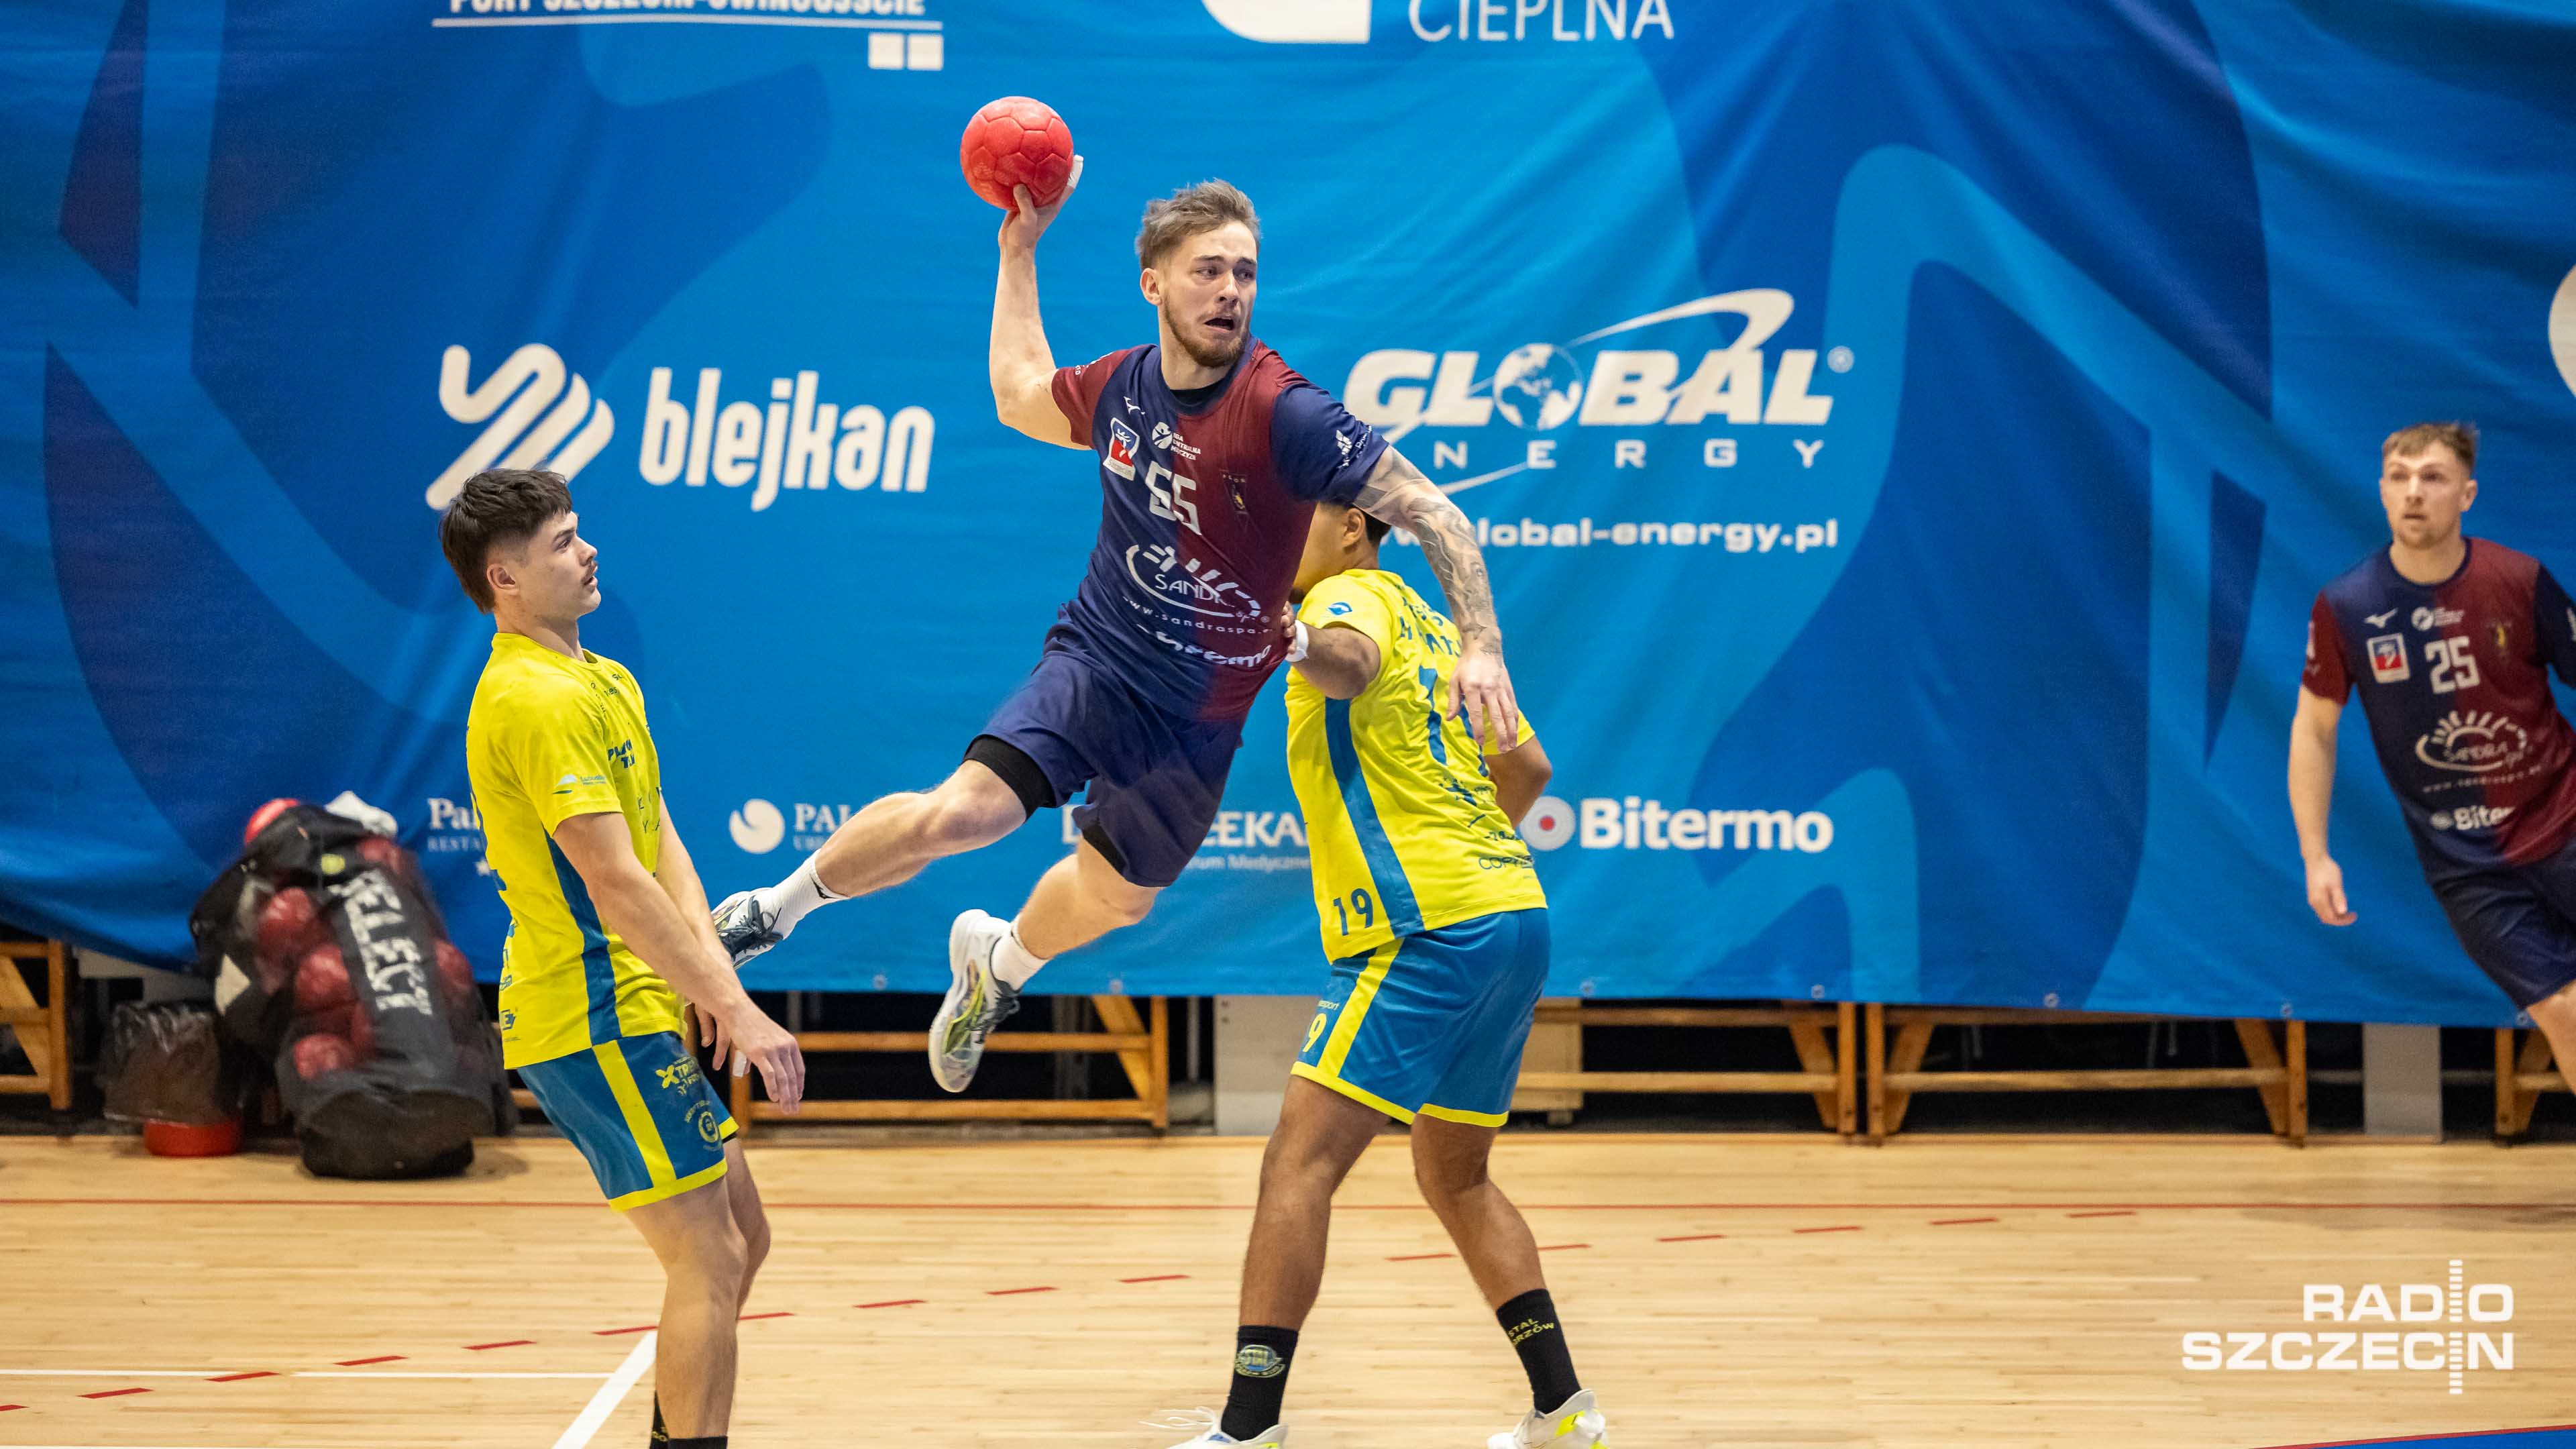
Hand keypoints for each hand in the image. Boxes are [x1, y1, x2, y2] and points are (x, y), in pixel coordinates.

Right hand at [715, 1002, 805, 1113]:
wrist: (738, 1012)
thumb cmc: (749, 1026)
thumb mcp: (764, 1039)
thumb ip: (764, 1055)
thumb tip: (744, 1072)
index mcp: (790, 1044)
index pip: (799, 1070)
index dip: (799, 1086)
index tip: (798, 1098)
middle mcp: (785, 1047)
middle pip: (792, 1077)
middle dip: (793, 1096)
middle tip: (793, 1110)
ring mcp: (773, 1050)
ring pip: (783, 1079)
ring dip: (785, 1097)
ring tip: (785, 1109)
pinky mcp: (760, 1053)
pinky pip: (770, 1075)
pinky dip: (773, 1088)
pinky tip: (774, 1099)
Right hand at [998, 154, 1082, 252]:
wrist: (1013, 248)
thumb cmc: (1025, 236)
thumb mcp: (1027, 219)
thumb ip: (1025, 202)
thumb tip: (1019, 185)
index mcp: (1053, 204)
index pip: (1068, 185)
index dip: (1075, 171)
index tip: (1078, 157)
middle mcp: (1045, 200)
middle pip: (1053, 178)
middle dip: (1055, 163)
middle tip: (1055, 145)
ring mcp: (1032, 200)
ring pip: (1035, 180)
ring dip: (1034, 167)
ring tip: (1031, 150)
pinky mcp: (1019, 202)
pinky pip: (1018, 186)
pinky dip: (1015, 177)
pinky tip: (1008, 166)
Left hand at [1448, 636, 1520, 750]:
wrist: (1484, 647)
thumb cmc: (1465, 665)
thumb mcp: (1454, 680)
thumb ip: (1453, 700)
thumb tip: (1450, 718)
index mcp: (1473, 688)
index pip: (1476, 712)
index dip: (1478, 728)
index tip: (1480, 742)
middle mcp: (1489, 690)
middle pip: (1497, 715)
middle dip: (1500, 734)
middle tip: (1504, 749)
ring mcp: (1500, 689)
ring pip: (1508, 712)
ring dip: (1511, 730)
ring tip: (1512, 745)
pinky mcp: (1508, 688)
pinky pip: (1513, 706)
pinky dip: (1514, 720)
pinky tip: (1515, 730)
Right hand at [2305, 855, 2355, 925]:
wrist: (2316, 859)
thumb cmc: (2327, 870)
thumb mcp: (2336, 884)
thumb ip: (2339, 898)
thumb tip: (2342, 912)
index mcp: (2319, 901)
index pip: (2332, 918)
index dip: (2344, 920)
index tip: (2354, 915)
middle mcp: (2314, 903)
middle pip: (2327, 919)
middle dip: (2340, 920)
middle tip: (2353, 914)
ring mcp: (2313, 900)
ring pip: (2324, 915)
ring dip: (2336, 916)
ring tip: (2347, 911)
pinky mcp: (2314, 896)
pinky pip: (2323, 909)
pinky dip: (2332, 911)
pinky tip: (2339, 904)